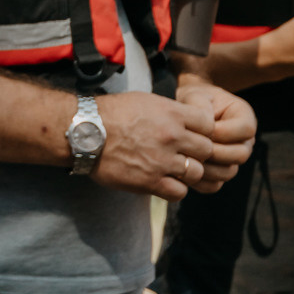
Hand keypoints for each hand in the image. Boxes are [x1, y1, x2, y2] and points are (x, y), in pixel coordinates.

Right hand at [89, 91, 217, 201]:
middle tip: (184, 153)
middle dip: (198, 152)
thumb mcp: (145, 101)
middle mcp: (172, 136)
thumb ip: (170, 112)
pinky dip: (175, 189)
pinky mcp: (150, 181)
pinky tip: (164, 182)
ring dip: (188, 172)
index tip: (193, 134)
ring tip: (173, 169)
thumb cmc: (111, 113)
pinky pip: (179, 192)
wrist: (84, 131)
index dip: (203, 131)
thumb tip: (187, 120)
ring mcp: (162, 160)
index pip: (208, 124)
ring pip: (197, 172)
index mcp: (172, 113)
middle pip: (207, 149)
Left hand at [174, 82, 255, 191]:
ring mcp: (232, 159)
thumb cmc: (192, 101)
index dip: (225, 132)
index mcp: (244, 118)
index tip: (205, 129)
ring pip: (228, 172)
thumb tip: (207, 128)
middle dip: (216, 153)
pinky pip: (214, 185)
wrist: (185, 113)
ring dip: (207, 168)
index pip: (246, 129)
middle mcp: (244, 141)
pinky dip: (200, 181)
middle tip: (194, 148)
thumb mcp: (196, 96)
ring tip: (187, 159)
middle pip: (241, 155)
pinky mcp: (218, 172)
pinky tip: (184, 171)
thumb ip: (201, 106)